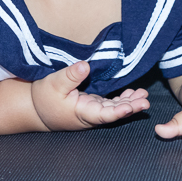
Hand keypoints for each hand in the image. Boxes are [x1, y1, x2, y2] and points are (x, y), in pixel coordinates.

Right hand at [31, 61, 149, 130]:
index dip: (118, 112)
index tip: (130, 107)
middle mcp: (90, 114)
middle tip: (145, 100)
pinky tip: (133, 93)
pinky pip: (110, 104)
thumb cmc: (43, 98)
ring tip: (143, 95)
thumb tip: (85, 65)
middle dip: (131, 107)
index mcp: (82, 112)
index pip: (103, 114)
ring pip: (114, 108)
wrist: (36, 108)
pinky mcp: (92, 104)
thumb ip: (70, 76)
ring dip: (129, 102)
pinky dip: (122, 99)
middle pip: (114, 112)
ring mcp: (92, 110)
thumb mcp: (54, 84)